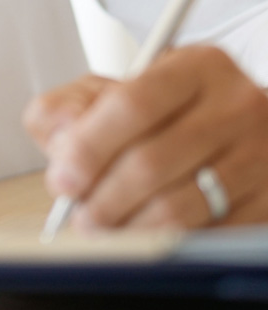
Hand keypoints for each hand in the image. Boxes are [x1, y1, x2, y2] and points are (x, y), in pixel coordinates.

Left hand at [23, 46, 267, 228]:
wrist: (228, 128)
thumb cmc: (161, 113)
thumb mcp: (111, 90)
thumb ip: (69, 106)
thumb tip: (60, 139)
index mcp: (196, 67)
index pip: (133, 104)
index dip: (90, 147)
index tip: (64, 177)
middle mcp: (236, 106)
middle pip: (152, 162)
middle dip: (102, 197)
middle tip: (78, 213)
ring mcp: (259, 155)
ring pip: (178, 207)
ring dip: (127, 227)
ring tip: (103, 227)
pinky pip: (207, 235)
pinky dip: (164, 243)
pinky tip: (143, 234)